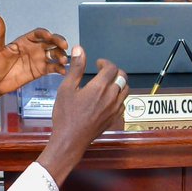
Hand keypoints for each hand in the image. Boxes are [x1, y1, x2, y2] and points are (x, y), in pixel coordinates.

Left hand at [0, 18, 68, 108]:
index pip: (37, 34)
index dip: (44, 33)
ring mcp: (38, 59)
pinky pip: (53, 68)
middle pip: (50, 42)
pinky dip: (59, 68)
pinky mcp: (40, 71)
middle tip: (63, 44)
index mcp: (24, 41)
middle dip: (58, 41)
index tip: (48, 35)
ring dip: (61, 55)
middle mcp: (33, 49)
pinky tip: (62, 70)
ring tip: (63, 60)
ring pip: (54, 54)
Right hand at [37, 48, 127, 185]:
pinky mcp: (114, 118)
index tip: (98, 64)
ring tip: (107, 84)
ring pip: (126, 90)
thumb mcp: (66, 88)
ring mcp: (115, 109)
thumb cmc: (66, 115)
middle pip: (123, 77)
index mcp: (99, 87)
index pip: (112, 68)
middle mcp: (111, 97)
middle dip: (115, 71)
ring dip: (119, 83)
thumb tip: (79, 50)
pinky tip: (108, 98)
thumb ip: (76, 68)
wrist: (70, 140)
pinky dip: (119, 96)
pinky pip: (123, 103)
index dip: (106, 63)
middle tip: (104, 72)